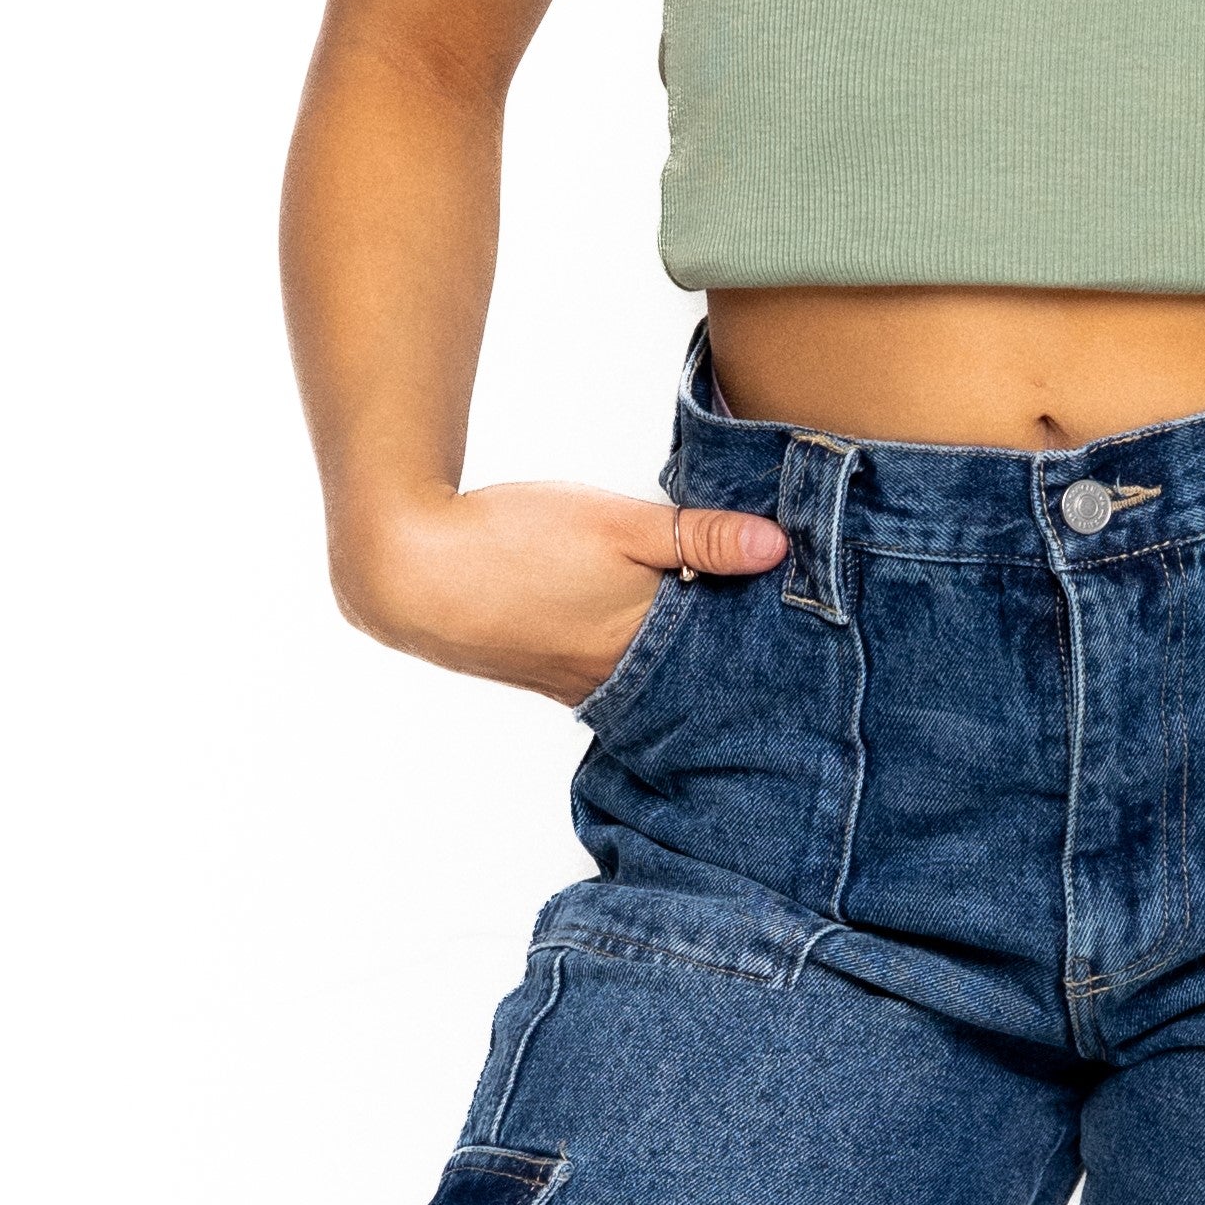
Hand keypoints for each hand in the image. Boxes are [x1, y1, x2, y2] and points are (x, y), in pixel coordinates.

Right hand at [328, 476, 788, 707]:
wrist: (405, 569)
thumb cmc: (514, 540)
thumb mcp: (618, 523)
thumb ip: (698, 537)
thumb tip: (779, 548)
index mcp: (639, 649)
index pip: (725, 656)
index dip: (762, 632)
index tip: (798, 612)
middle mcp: (609, 681)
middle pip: (689, 671)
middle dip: (728, 649)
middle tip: (771, 619)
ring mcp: (569, 681)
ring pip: (647, 670)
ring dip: (677, 646)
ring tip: (714, 613)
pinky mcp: (540, 670)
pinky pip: (608, 667)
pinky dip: (634, 647)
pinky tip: (638, 618)